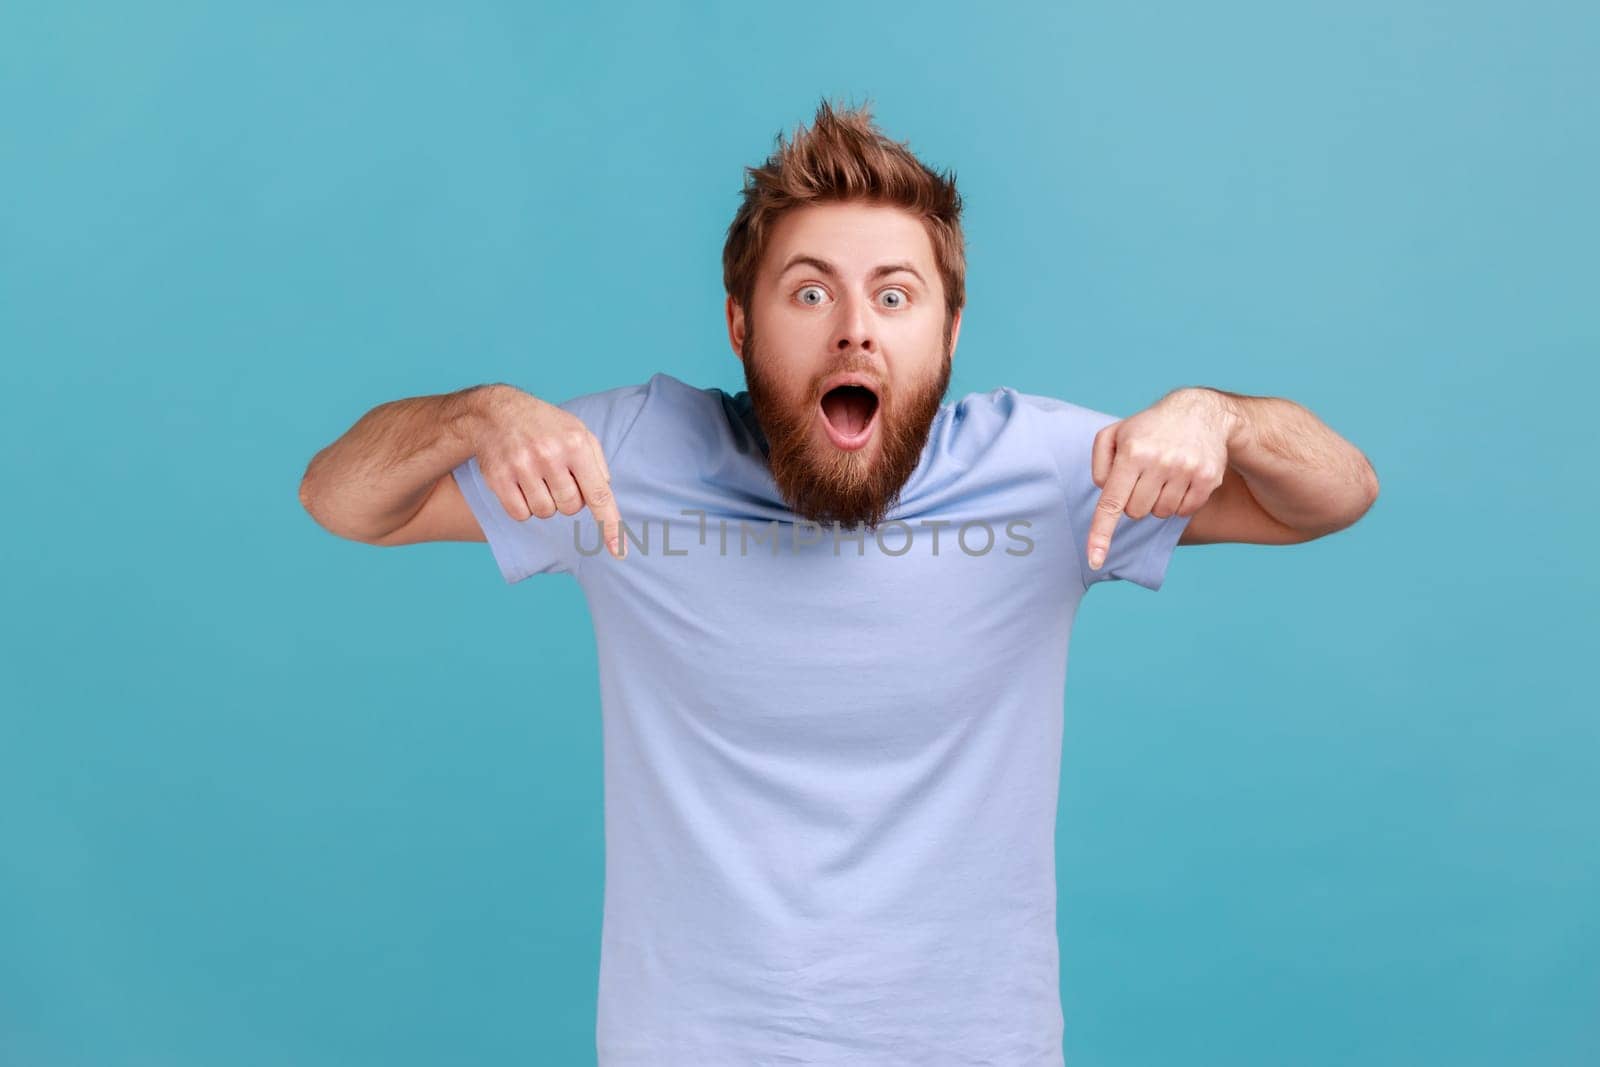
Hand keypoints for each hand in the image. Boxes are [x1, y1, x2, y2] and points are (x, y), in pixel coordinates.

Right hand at [471, 385, 625, 558]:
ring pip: (545, 512)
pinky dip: (523, 507)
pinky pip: (520, 514)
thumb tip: (603, 495)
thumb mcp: (578, 431)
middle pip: (570, 508)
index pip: (598, 494)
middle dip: (567, 499)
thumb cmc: (545, 426)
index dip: (610, 525)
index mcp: (575, 444)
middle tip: (555, 476)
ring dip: (544, 503)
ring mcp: (522, 466)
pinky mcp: (499, 478)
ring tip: (537, 477)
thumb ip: (596, 462)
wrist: (496, 412)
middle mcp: (549, 454)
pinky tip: (519, 484)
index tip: (619, 552)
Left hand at [1086, 388, 1235, 571]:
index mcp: (1131, 452)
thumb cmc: (1148, 428)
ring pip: (1160, 514)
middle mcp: (1159, 462)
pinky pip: (1184, 512)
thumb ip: (1099, 465)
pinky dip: (1179, 502)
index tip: (1095, 561)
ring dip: (1157, 502)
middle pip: (1135, 512)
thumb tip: (1105, 493)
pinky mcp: (1207, 479)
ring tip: (1163, 474)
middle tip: (1143, 477)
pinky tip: (1180, 479)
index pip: (1112, 503)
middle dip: (1135, 501)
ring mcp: (1186, 470)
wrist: (1199, 411)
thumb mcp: (1114, 434)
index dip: (1101, 534)